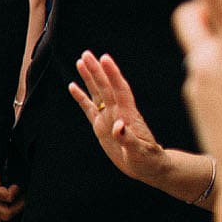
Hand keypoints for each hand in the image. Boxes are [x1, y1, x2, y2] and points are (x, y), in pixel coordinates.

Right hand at [69, 51, 170, 188]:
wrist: (148, 168)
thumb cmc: (148, 161)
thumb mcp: (140, 153)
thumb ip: (128, 140)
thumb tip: (119, 126)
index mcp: (128, 116)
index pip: (119, 90)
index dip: (112, 74)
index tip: (105, 59)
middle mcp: (117, 113)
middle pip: (106, 87)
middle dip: (97, 70)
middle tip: (87, 54)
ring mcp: (109, 118)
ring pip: (97, 93)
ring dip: (89, 78)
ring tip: (81, 61)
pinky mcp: (101, 126)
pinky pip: (89, 108)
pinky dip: (81, 97)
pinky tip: (72, 86)